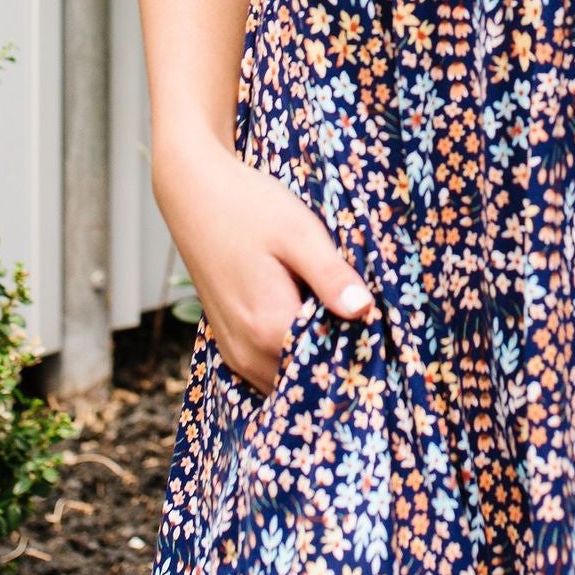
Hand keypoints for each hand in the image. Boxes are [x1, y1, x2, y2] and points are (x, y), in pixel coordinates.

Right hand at [156, 138, 370, 395]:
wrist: (194, 192)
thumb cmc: (248, 206)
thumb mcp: (299, 232)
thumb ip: (331, 276)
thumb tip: (365, 310)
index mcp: (268, 327)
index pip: (327, 369)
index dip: (358, 356)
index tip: (379, 338)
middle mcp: (247, 351)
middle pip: (305, 382)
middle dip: (336, 364)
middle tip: (364, 331)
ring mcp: (234, 351)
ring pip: (284, 380)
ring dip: (311, 363)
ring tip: (337, 325)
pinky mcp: (228, 341)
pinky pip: (267, 370)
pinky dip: (290, 358)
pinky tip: (308, 324)